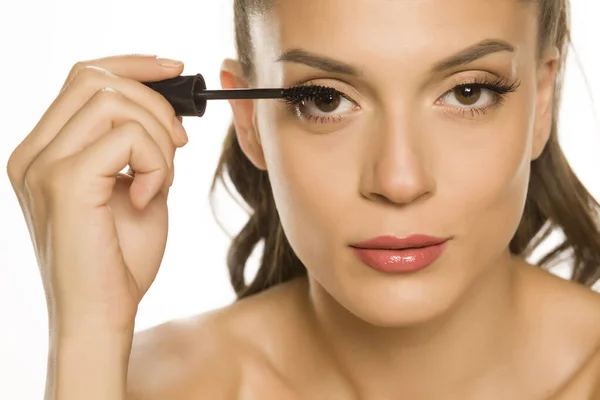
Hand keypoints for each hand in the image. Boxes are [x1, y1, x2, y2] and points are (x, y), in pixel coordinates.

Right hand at [6, 54, 188, 333]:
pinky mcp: (64, 183)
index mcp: (43, 151)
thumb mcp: (134, 188)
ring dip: (158, 136)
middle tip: (180, 142)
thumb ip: (139, 146)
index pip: (83, 78)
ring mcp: (42, 165)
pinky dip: (155, 162)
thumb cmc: (119, 260)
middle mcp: (32, 152)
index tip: (175, 72)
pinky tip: (150, 196)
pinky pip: (126, 137)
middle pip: (96, 79)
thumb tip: (166, 108)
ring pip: (114, 102)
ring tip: (161, 179)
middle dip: (154, 101)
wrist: (102, 315)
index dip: (133, 65)